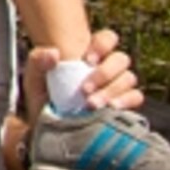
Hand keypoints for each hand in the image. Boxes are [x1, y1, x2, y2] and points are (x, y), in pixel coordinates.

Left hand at [10, 31, 139, 169]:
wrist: (48, 130)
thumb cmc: (43, 100)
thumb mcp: (34, 80)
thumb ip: (37, 61)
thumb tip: (53, 54)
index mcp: (89, 56)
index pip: (107, 38)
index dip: (102, 44)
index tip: (87, 59)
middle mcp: (106, 69)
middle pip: (121, 59)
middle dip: (104, 72)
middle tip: (84, 89)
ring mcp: (116, 87)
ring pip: (128, 78)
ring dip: (111, 90)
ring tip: (91, 104)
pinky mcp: (123, 106)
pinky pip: (135, 97)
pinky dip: (126, 101)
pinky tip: (111, 108)